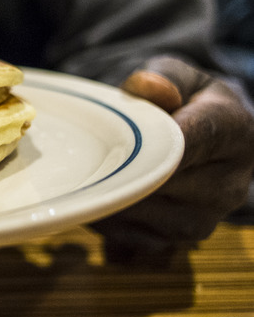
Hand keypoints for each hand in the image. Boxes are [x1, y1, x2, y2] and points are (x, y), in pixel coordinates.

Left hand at [91, 55, 253, 264]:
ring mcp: (206, 219)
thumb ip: (162, 77)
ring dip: (108, 200)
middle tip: (82, 160)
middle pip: (160, 186)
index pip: (187, 143)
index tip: (112, 141)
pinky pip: (134, 240)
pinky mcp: (180, 241)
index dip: (145, 144)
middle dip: (119, 173)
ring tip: (87, 177)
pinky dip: (108, 222)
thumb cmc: (185, 100)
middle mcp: (229, 184)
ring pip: (144, 218)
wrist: (202, 136)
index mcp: (234, 133)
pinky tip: (96, 199)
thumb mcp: (178, 75)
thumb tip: (146, 87)